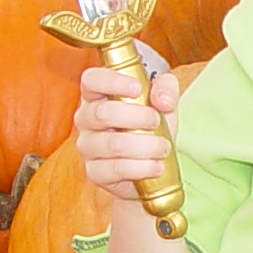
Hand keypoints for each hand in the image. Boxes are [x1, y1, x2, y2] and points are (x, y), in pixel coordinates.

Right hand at [72, 64, 178, 203]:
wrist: (150, 168)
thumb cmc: (149, 129)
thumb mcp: (163, 105)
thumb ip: (166, 90)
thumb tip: (162, 98)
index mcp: (97, 95)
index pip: (91, 80)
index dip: (112, 81)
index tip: (137, 88)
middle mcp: (86, 119)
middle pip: (102, 113)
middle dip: (137, 117)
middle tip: (156, 121)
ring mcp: (87, 147)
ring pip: (113, 144)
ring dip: (146, 146)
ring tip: (163, 148)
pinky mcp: (95, 172)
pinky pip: (117, 169)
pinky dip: (143, 167)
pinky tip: (156, 166)